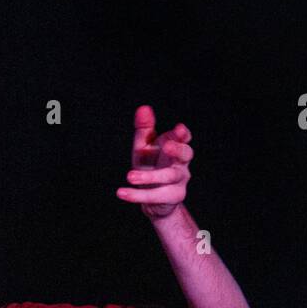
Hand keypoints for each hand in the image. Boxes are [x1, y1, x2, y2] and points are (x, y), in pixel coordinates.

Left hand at [115, 104, 192, 218]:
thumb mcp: (145, 147)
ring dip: (149, 176)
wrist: (156, 199)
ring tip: (129, 176)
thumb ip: (144, 129)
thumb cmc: (151, 166)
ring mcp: (179, 181)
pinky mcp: (172, 197)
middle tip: (167, 146)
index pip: (183, 138)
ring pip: (169, 176)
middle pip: (185, 154)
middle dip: (178, 149)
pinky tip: (121, 193)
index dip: (183, 135)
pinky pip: (155, 196)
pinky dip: (137, 195)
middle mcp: (181, 163)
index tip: (179, 129)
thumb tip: (143, 108)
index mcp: (175, 148)